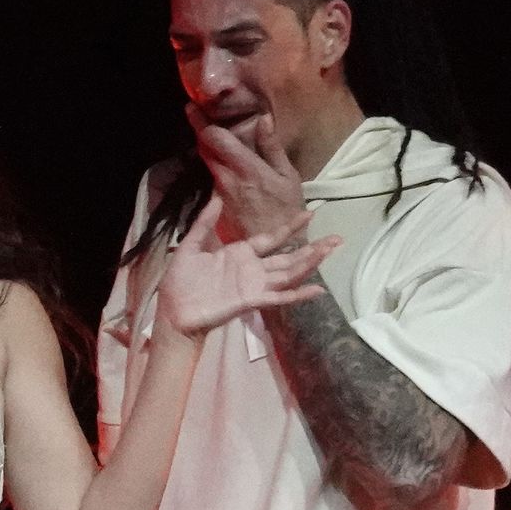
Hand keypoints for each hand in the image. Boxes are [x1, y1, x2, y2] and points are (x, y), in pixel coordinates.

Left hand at [157, 194, 338, 336]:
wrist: (173, 311)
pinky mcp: (251, 301)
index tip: (311, 213)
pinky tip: (317, 289)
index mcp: (240, 253)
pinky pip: (279, 297)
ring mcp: (254, 286)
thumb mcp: (191, 246)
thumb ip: (204, 223)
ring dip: (310, 263)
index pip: (273, 238)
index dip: (291, 227)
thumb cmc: (180, 283)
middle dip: (313, 248)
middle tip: (338, 238)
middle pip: (289, 257)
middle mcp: (252, 269)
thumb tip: (217, 197)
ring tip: (331, 251)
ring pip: (289, 273)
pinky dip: (298, 295)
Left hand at [189, 106, 306, 239]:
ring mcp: (219, 194)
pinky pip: (212, 179)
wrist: (277, 251)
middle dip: (200, 131)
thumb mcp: (287, 176)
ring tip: (210, 133)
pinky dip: (213, 165)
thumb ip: (272, 147)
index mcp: (244, 168)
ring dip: (207, 148)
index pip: (214, 139)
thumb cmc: (287, 211)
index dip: (200, 122)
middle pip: (204, 149)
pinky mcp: (217, 207)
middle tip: (199, 115)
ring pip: (207, 164)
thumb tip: (263, 118)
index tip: (191, 106)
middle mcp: (225, 180)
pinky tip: (219, 160)